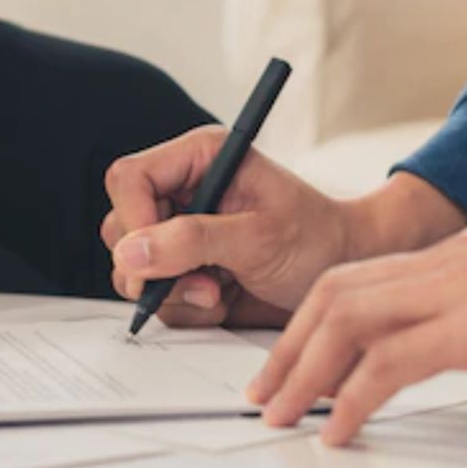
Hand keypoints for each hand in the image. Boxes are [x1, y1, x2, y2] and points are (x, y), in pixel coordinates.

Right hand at [101, 126, 466, 327]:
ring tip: (221, 293)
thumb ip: (193, 241)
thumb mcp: (259, 237)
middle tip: (206, 286)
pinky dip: (186, 308)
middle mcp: (183, 192)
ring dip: (173, 292)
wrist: (345, 272)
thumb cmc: (317, 240)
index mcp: (200, 159)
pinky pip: (157, 294)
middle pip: (121, 227)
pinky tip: (225, 299)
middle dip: (156, 266)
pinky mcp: (185, 268)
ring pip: (132, 267)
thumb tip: (130, 252)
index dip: (133, 219)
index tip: (152, 258)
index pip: (129, 179)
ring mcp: (180, 233)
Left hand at [248, 172, 466, 445]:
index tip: (312, 352)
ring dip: (302, 368)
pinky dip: (351, 400)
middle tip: (267, 386)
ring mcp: (457, 290)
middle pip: (340, 292)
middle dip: (294, 342)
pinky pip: (387, 365)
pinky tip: (336, 431)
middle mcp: (452, 265)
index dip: (335, 316)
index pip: (381, 279)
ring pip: (344, 319)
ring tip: (278, 411)